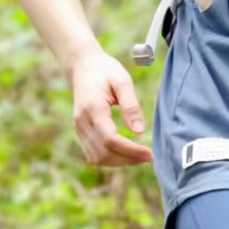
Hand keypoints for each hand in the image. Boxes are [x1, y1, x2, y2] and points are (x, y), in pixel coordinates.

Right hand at [69, 50, 152, 166]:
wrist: (82, 65)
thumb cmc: (105, 70)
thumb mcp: (122, 80)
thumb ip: (131, 105)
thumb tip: (139, 131)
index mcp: (92, 108)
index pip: (110, 140)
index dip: (131, 151)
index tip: (150, 153)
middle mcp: (81, 121)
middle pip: (104, 153)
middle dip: (128, 159)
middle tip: (149, 156)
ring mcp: (78, 128)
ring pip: (97, 158)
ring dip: (119, 162)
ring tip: (139, 156)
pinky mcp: (80, 131)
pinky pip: (93, 154)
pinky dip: (110, 159)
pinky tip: (125, 153)